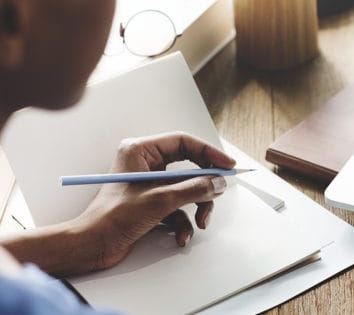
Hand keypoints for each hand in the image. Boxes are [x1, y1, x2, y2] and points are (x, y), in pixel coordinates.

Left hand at [74, 132, 235, 270]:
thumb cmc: (111, 218)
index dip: (209, 153)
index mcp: (140, 151)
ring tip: (200, 222)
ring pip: (186, 188)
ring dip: (196, 207)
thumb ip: (194, 189)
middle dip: (203, 185)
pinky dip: (183, 222)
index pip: (184, 142)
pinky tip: (181, 236)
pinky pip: (178, 206)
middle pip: (189, 167)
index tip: (227, 165)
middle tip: (218, 192)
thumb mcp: (160, 200)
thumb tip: (218, 183)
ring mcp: (149, 184)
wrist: (91, 246)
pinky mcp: (151, 202)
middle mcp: (145, 163)